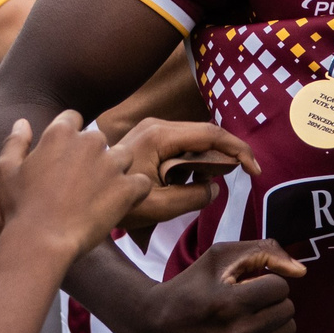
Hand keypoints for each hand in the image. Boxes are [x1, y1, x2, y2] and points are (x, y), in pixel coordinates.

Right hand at [0, 112, 153, 262]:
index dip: (70, 137)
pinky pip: (142, 182)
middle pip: (99, 139)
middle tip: (82, 183)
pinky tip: (123, 204)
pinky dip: (136, 191)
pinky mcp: (126, 188)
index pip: (74, 119)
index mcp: (60, 133)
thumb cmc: (19, 207)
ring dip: (116, 170)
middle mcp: (90, 142)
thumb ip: (16, 142)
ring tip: (103, 194)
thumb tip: (23, 122)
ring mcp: (111, 164)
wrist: (40, 241)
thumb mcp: (5, 170)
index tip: (67, 158)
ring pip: (124, 156)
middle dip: (93, 156)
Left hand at [107, 118, 258, 230]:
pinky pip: (181, 146)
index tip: (254, 171)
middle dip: (223, 158)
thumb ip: (193, 196)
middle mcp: (157, 125)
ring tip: (195, 187)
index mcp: (159, 136)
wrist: (79, 200)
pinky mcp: (149, 138)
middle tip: (226, 183)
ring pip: (194, 141)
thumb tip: (214, 187)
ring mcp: (151, 129)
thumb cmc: (117, 205)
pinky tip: (182, 183)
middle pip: (205, 134)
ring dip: (205, 163)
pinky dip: (192, 163)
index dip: (237, 150)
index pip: (210, 134)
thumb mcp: (158, 207)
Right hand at [129, 239, 305, 332]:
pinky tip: (251, 332)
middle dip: (272, 299)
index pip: (280, 287)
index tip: (246, 283)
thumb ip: (263, 252)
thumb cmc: (190, 286)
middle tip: (248, 299)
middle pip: (287, 309)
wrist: (157, 327)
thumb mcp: (219, 256)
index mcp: (230, 304)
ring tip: (250, 315)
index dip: (266, 280)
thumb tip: (301, 271)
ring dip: (274, 318)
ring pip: (288, 331)